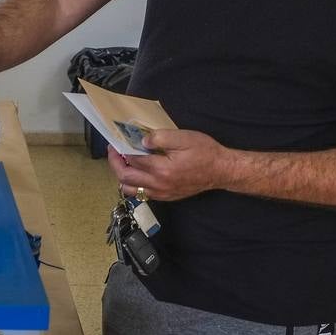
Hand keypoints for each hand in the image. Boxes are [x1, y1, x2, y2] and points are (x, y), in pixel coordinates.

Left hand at [105, 129, 229, 201]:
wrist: (221, 171)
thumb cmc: (205, 152)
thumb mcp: (184, 138)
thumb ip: (160, 137)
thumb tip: (142, 141)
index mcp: (162, 169)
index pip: (132, 160)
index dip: (121, 150)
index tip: (116, 142)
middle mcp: (159, 184)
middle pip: (125, 178)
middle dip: (115, 164)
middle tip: (113, 152)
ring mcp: (162, 193)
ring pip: (131, 190)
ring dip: (123, 176)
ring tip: (123, 163)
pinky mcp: (166, 197)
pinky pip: (142, 194)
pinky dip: (134, 185)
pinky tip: (137, 172)